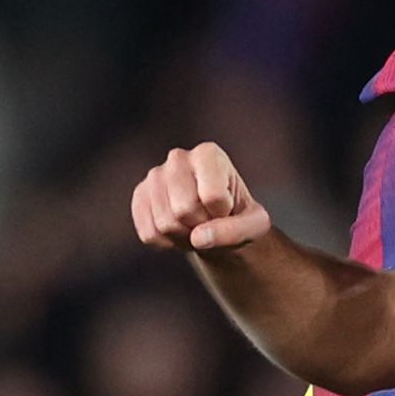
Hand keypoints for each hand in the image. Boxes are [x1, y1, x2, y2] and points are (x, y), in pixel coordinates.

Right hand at [131, 142, 272, 251]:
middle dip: (201, 225)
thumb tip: (198, 237)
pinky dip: (166, 242)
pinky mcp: (140, 196)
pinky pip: (149, 234)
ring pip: (165, 223)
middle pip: (184, 209)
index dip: (222, 214)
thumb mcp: (254, 225)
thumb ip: (236, 231)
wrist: (215, 220)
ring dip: (184, 236)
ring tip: (195, 224)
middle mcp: (178, 158)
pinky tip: (178, 229)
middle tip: (209, 220)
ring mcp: (154, 176)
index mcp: (209, 153)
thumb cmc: (238, 216)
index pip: (212, 197)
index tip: (227, 208)